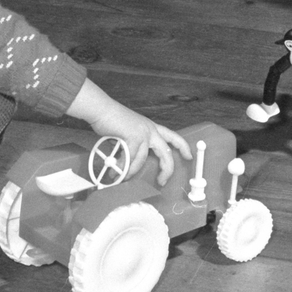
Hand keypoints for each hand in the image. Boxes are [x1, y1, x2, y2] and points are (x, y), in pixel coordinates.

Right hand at [68, 81, 191, 185]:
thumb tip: (131, 165)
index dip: (182, 147)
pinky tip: (114, 171)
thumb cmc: (113, 121)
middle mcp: (150, 130)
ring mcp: (143, 133)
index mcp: (151, 127)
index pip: (172, 136)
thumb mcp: (130, 132)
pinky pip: (129, 159)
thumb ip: (135, 146)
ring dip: (130, 171)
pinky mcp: (133, 137)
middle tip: (162, 181)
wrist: (102, 110)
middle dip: (166, 169)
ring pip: (142, 160)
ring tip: (119, 177)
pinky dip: (121, 168)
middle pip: (165, 152)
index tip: (189, 156)